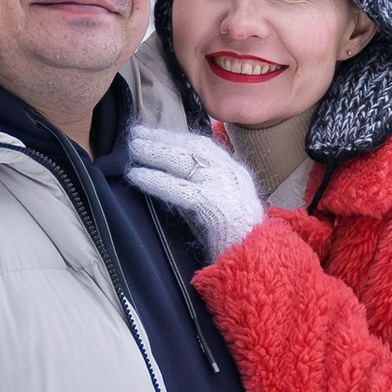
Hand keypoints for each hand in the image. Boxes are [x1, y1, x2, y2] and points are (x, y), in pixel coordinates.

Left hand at [124, 122, 266, 264]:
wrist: (257, 259)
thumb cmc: (237, 241)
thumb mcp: (226, 208)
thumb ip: (206, 191)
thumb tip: (173, 179)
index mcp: (236, 173)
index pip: (204, 146)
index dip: (177, 138)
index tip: (156, 132)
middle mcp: (232, 173)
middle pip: (192, 148)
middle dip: (163, 138)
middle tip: (137, 133)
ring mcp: (224, 186)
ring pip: (184, 161)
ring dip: (155, 152)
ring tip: (133, 148)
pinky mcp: (213, 203)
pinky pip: (179, 187)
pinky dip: (155, 180)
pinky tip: (137, 175)